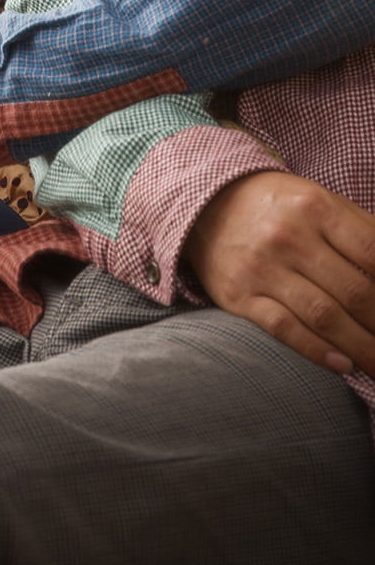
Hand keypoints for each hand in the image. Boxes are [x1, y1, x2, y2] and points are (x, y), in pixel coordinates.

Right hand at [184, 171, 374, 375]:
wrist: (205, 203)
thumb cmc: (276, 206)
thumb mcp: (318, 199)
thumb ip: (361, 230)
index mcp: (314, 207)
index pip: (373, 253)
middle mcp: (288, 237)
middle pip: (355, 292)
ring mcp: (262, 267)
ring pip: (325, 316)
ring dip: (362, 347)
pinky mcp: (239, 294)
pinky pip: (284, 328)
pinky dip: (317, 350)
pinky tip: (343, 365)